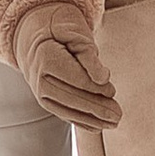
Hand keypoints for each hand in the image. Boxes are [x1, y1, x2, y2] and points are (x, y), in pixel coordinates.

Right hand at [2, 0, 120, 129]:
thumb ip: (88, 54)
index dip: (96, 87)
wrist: (36, 35)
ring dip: (92, 119)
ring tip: (114, 123)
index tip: (112, 90)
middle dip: (97, 108)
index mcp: (46, 57)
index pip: (75, 78)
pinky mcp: (45, 101)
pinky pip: (64, 114)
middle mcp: (39, 78)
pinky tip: (98, 126)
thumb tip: (103, 79)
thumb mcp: (75, 32)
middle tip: (119, 115)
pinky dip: (81, 122)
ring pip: (69, 110)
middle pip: (73, 98)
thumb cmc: (60, 29)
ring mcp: (40, 92)